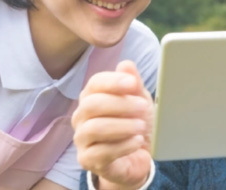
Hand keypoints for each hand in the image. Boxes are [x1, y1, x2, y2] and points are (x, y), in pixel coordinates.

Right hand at [72, 60, 152, 189]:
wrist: (137, 156)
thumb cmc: (135, 123)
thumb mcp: (139, 100)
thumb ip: (133, 84)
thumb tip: (126, 64)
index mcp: (92, 97)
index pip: (95, 84)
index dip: (113, 81)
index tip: (133, 83)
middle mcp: (81, 116)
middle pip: (92, 104)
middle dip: (120, 104)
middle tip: (143, 107)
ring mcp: (82, 139)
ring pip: (94, 128)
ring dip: (122, 126)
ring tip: (142, 127)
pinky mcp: (87, 160)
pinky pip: (101, 152)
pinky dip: (123, 145)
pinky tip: (137, 141)